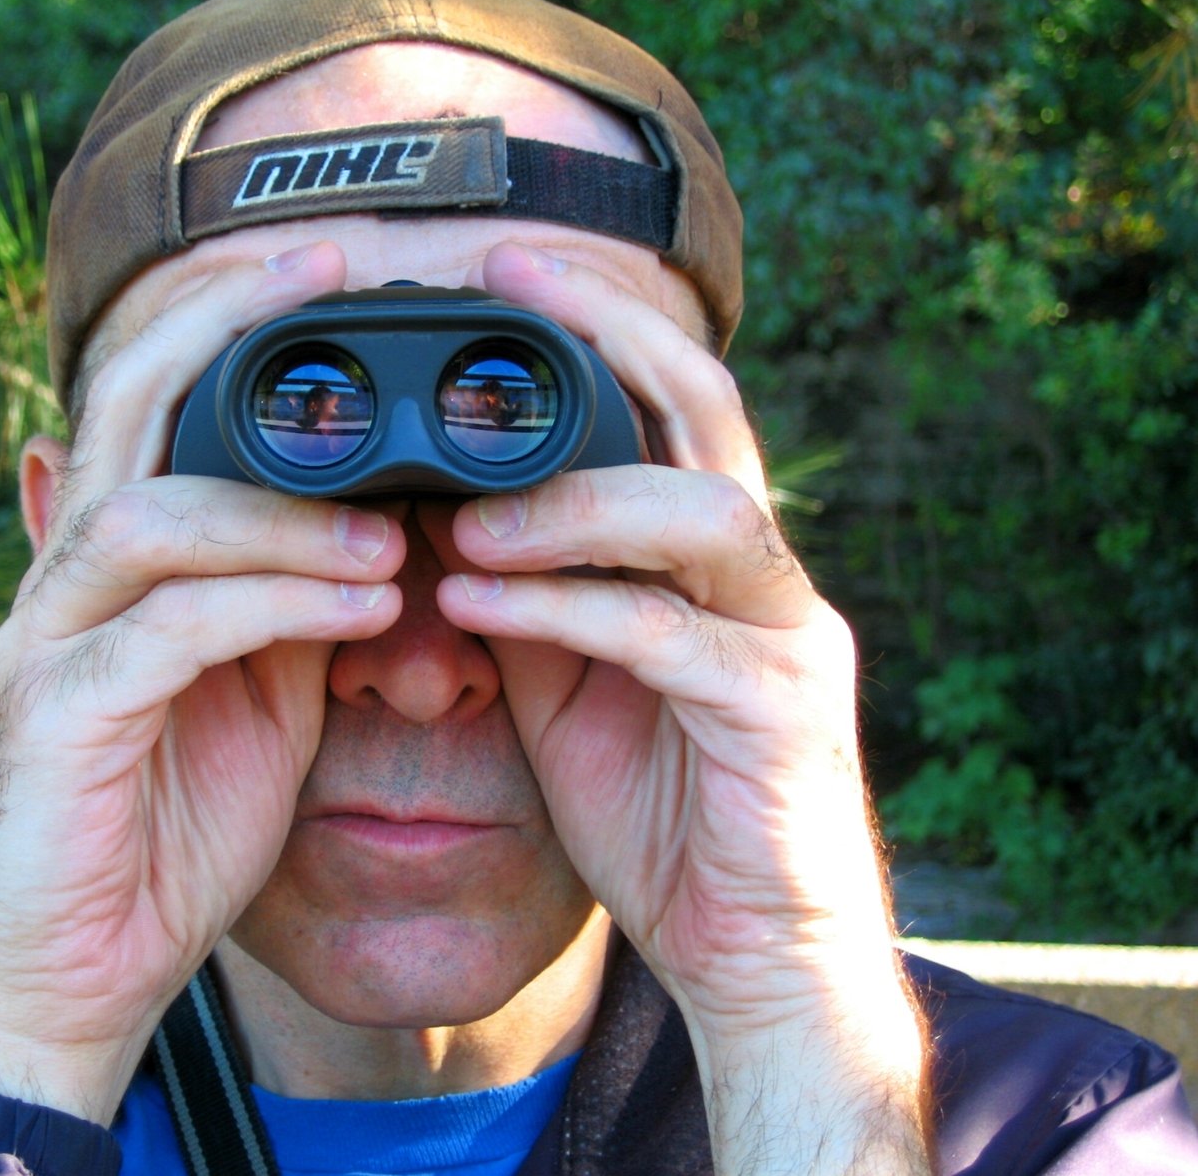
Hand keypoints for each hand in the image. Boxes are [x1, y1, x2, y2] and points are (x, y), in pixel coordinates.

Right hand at [0, 244, 405, 1124]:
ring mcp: (45, 644)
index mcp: (114, 564)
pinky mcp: (53, 720)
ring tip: (396, 534)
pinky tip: (366, 610)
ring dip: (284, 513)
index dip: (228, 316)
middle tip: (336, 275)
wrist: (76, 976)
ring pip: (148, 516)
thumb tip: (375, 528)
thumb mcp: (255, 698)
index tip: (330, 266)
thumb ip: (290, 605)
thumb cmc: (166, 830)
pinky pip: (165, 631)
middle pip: (123, 402)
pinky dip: (273, 605)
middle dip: (225, 322)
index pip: (153, 397)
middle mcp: (63, 580)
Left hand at [437, 242, 930, 1171]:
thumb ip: (527, 595)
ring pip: (703, 513)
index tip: (501, 271)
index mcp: (712, 557)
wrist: (752, 947)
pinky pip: (671, 638)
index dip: (598, 324)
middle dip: (610, 331)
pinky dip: (568, 610)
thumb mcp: (570, 682)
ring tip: (464, 519)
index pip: (671, 401)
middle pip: (709, 409)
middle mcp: (762, 574)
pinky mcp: (777, 715)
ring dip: (574, 500)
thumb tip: (434, 519)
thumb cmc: (661, 805)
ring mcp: (784, 638)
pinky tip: (474, 608)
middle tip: (503, 285)